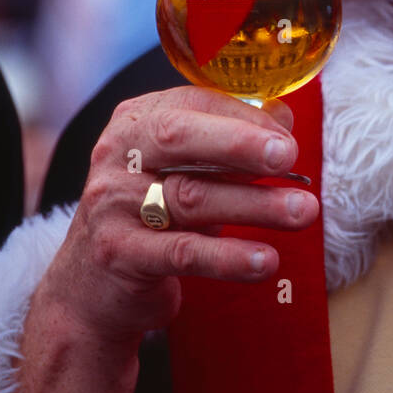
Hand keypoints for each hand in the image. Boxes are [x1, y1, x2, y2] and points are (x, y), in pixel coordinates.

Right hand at [36, 87, 318, 346]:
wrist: (90, 287)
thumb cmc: (152, 214)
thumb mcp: (183, 171)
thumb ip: (229, 144)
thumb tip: (284, 122)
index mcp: (136, 122)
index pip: (192, 105)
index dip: (243, 118)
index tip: (287, 138)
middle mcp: (118, 156)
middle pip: (181, 139)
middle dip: (241, 145)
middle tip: (289, 156)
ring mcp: (113, 205)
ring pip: (191, 198)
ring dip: (254, 205)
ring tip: (303, 212)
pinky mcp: (119, 255)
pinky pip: (183, 253)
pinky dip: (228, 257)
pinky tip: (266, 261)